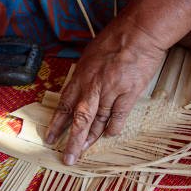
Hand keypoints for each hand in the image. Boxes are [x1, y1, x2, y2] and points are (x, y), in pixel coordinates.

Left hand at [45, 19, 165, 164]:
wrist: (139, 32)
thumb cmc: (117, 37)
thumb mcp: (92, 53)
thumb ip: (86, 72)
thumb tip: (82, 86)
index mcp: (81, 75)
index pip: (65, 104)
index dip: (57, 123)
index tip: (50, 137)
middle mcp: (93, 86)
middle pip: (79, 119)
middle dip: (71, 141)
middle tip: (67, 158)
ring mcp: (111, 91)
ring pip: (98, 121)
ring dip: (91, 138)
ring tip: (84, 150)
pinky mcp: (129, 94)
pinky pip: (119, 117)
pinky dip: (113, 127)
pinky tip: (109, 135)